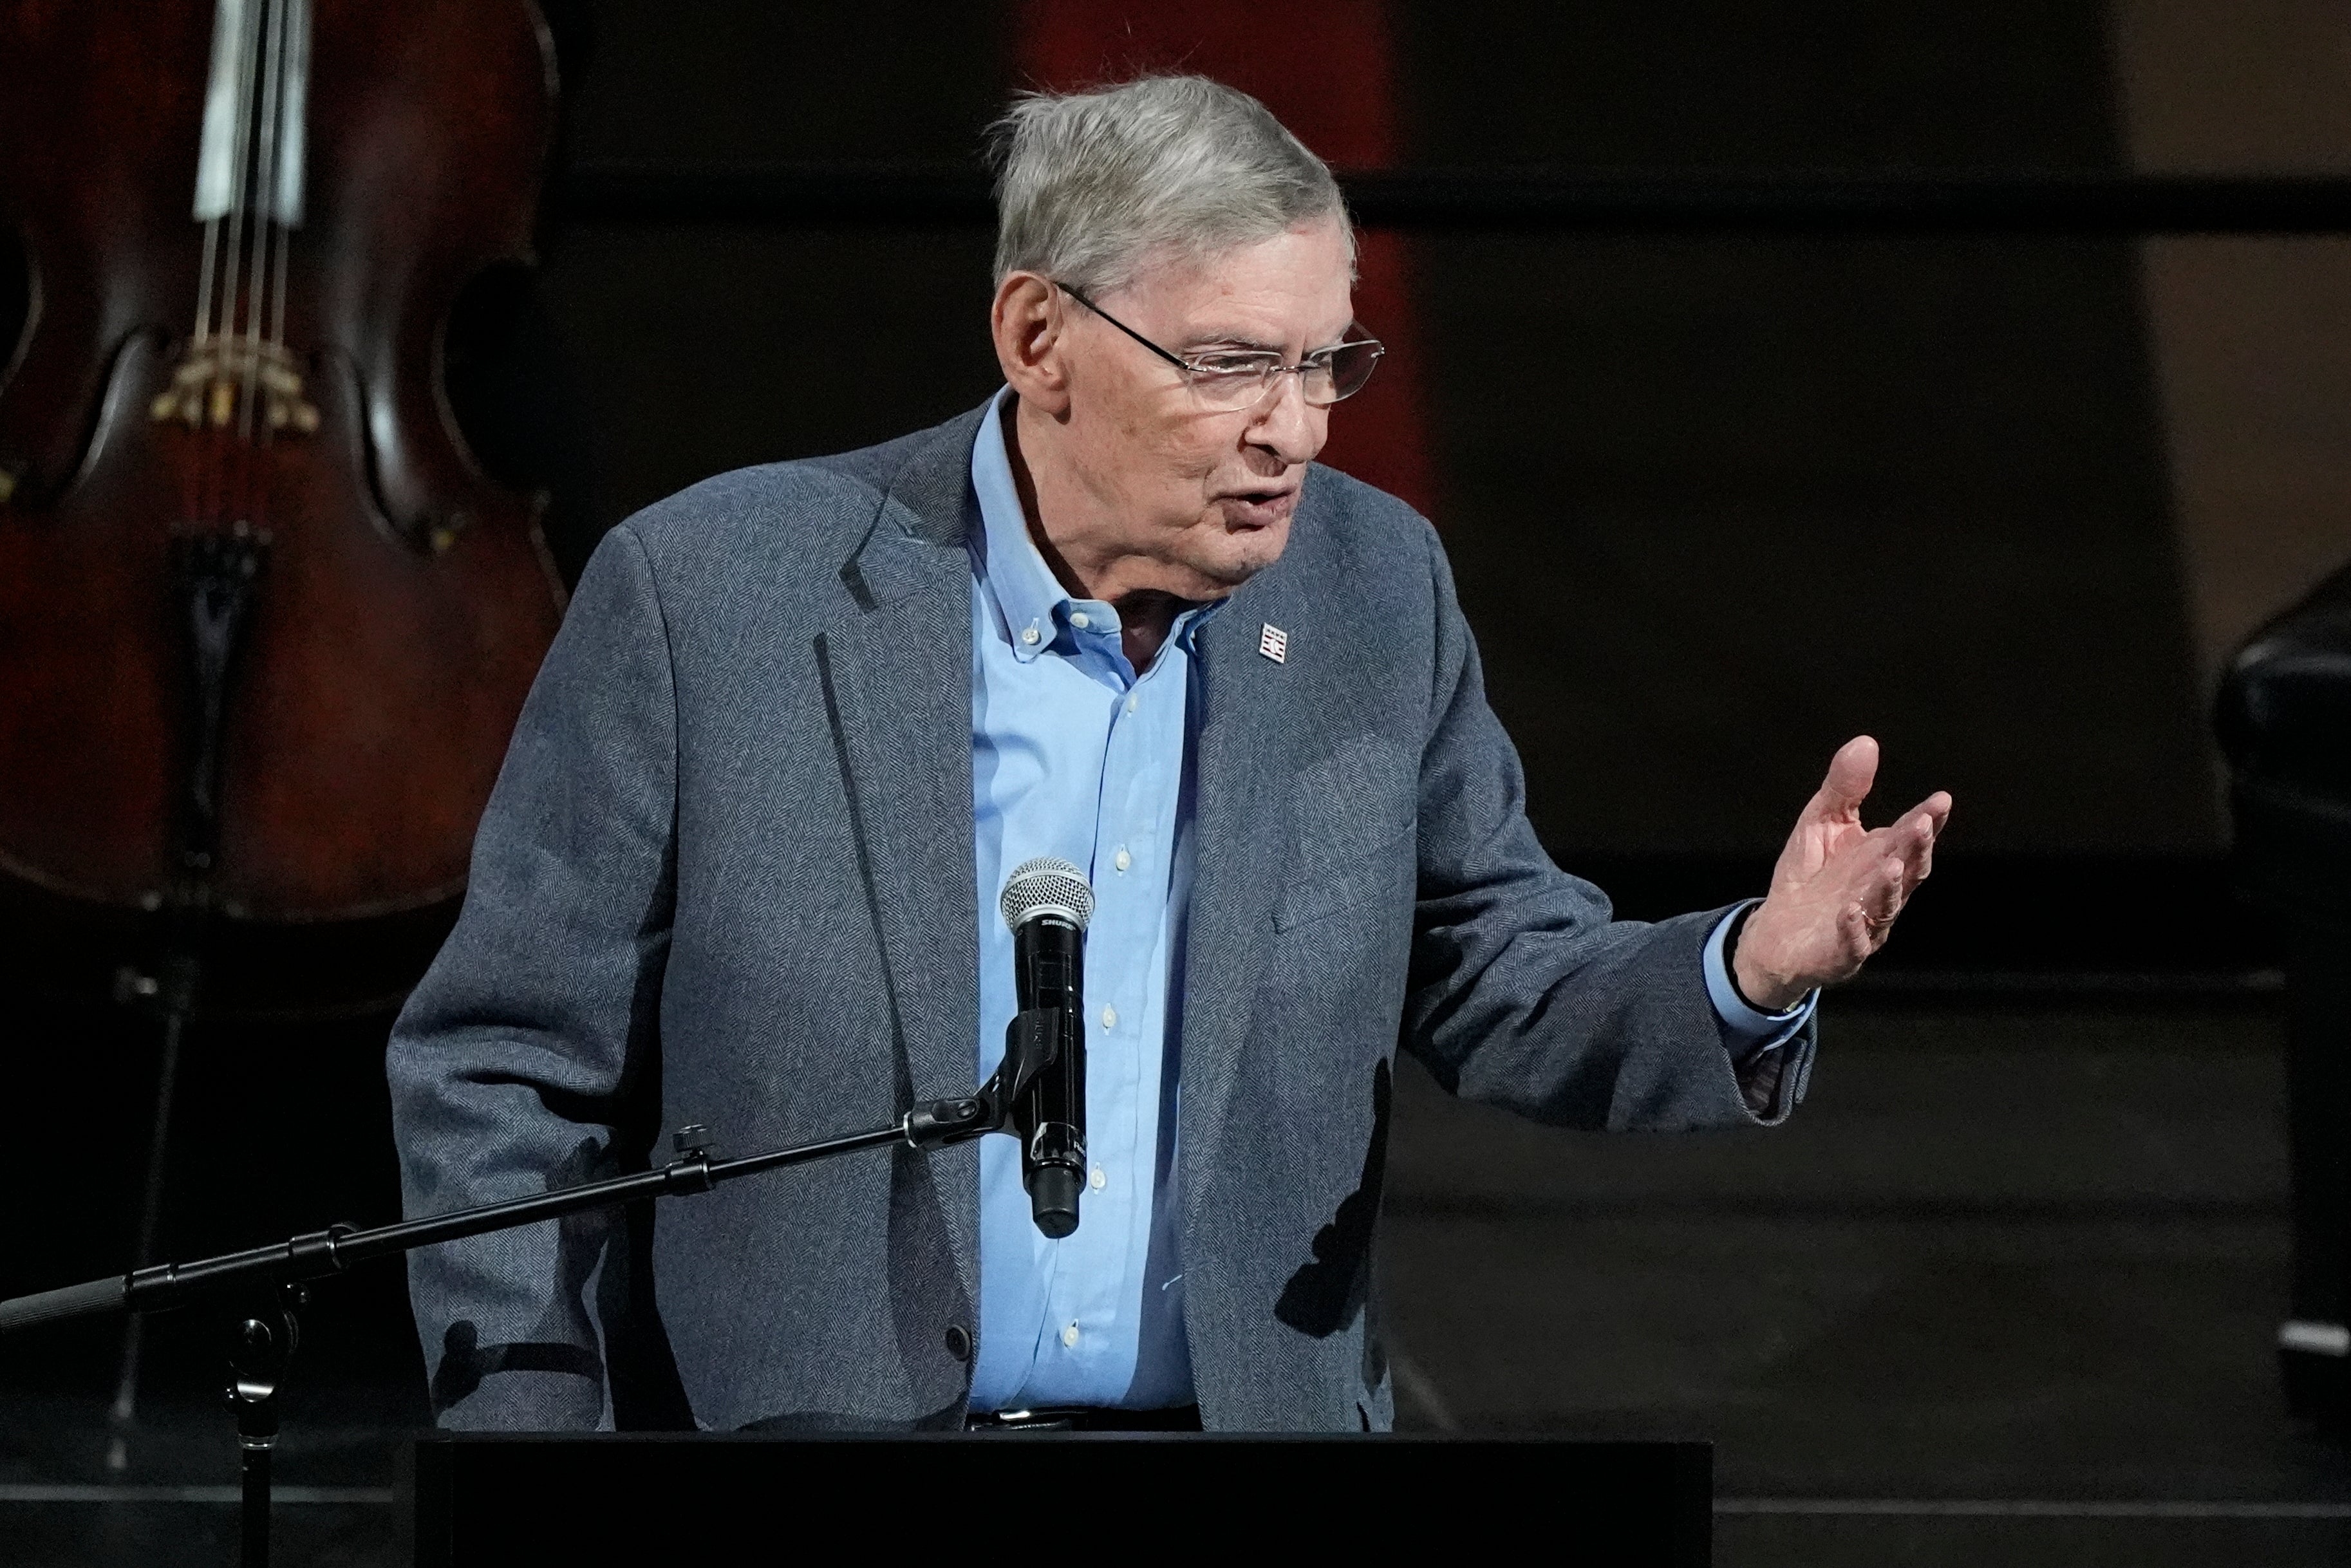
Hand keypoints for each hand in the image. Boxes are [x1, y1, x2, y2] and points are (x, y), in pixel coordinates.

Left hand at [1731, 736, 1950, 1010]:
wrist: (1776, 933)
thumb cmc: (1809, 875)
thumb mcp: (1821, 822)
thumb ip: (1844, 789)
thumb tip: (1866, 742)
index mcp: (1882, 858)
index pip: (1910, 838)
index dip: (1928, 820)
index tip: (1940, 800)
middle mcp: (1882, 891)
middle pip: (1908, 870)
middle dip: (1916, 847)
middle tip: (1921, 823)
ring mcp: (1866, 924)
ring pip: (1886, 906)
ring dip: (1891, 886)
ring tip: (1891, 863)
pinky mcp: (1840, 952)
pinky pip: (1851, 943)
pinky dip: (1853, 928)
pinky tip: (1849, 911)